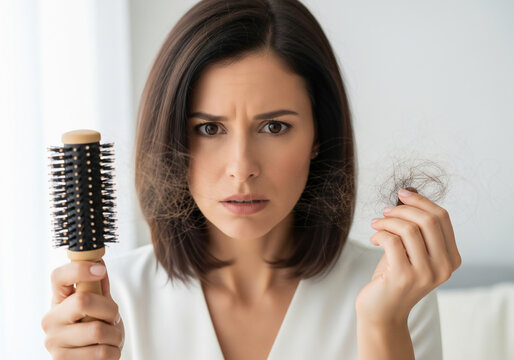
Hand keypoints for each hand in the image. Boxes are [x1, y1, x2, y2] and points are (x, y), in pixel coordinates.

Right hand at [41, 258, 124, 358]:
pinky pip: (101, 353)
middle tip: (114, 317)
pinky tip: (108, 350)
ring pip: (97, 330)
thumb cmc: (97, 327)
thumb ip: (99, 285)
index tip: (100, 270)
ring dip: (115, 335)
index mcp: (58, 300)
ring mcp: (54, 341)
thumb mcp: (100, 304)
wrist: (93, 358)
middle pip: (83, 300)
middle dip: (110, 309)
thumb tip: (99, 260)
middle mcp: (50, 319)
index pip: (58, 276)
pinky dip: (114, 351)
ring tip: (113, 337)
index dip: (80, 269)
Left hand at [355, 188, 461, 326]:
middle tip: (384, 211)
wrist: (382, 311)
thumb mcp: (411, 250)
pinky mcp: (403, 277)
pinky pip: (391, 241)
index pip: (442, 217)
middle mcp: (444, 267)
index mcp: (451, 258)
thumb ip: (416, 228)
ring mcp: (425, 273)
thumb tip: (409, 194)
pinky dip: (379, 234)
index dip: (421, 201)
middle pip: (428, 220)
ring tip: (376, 224)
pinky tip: (373, 239)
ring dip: (387, 221)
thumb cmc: (394, 276)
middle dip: (403, 209)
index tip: (402, 194)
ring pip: (409, 229)